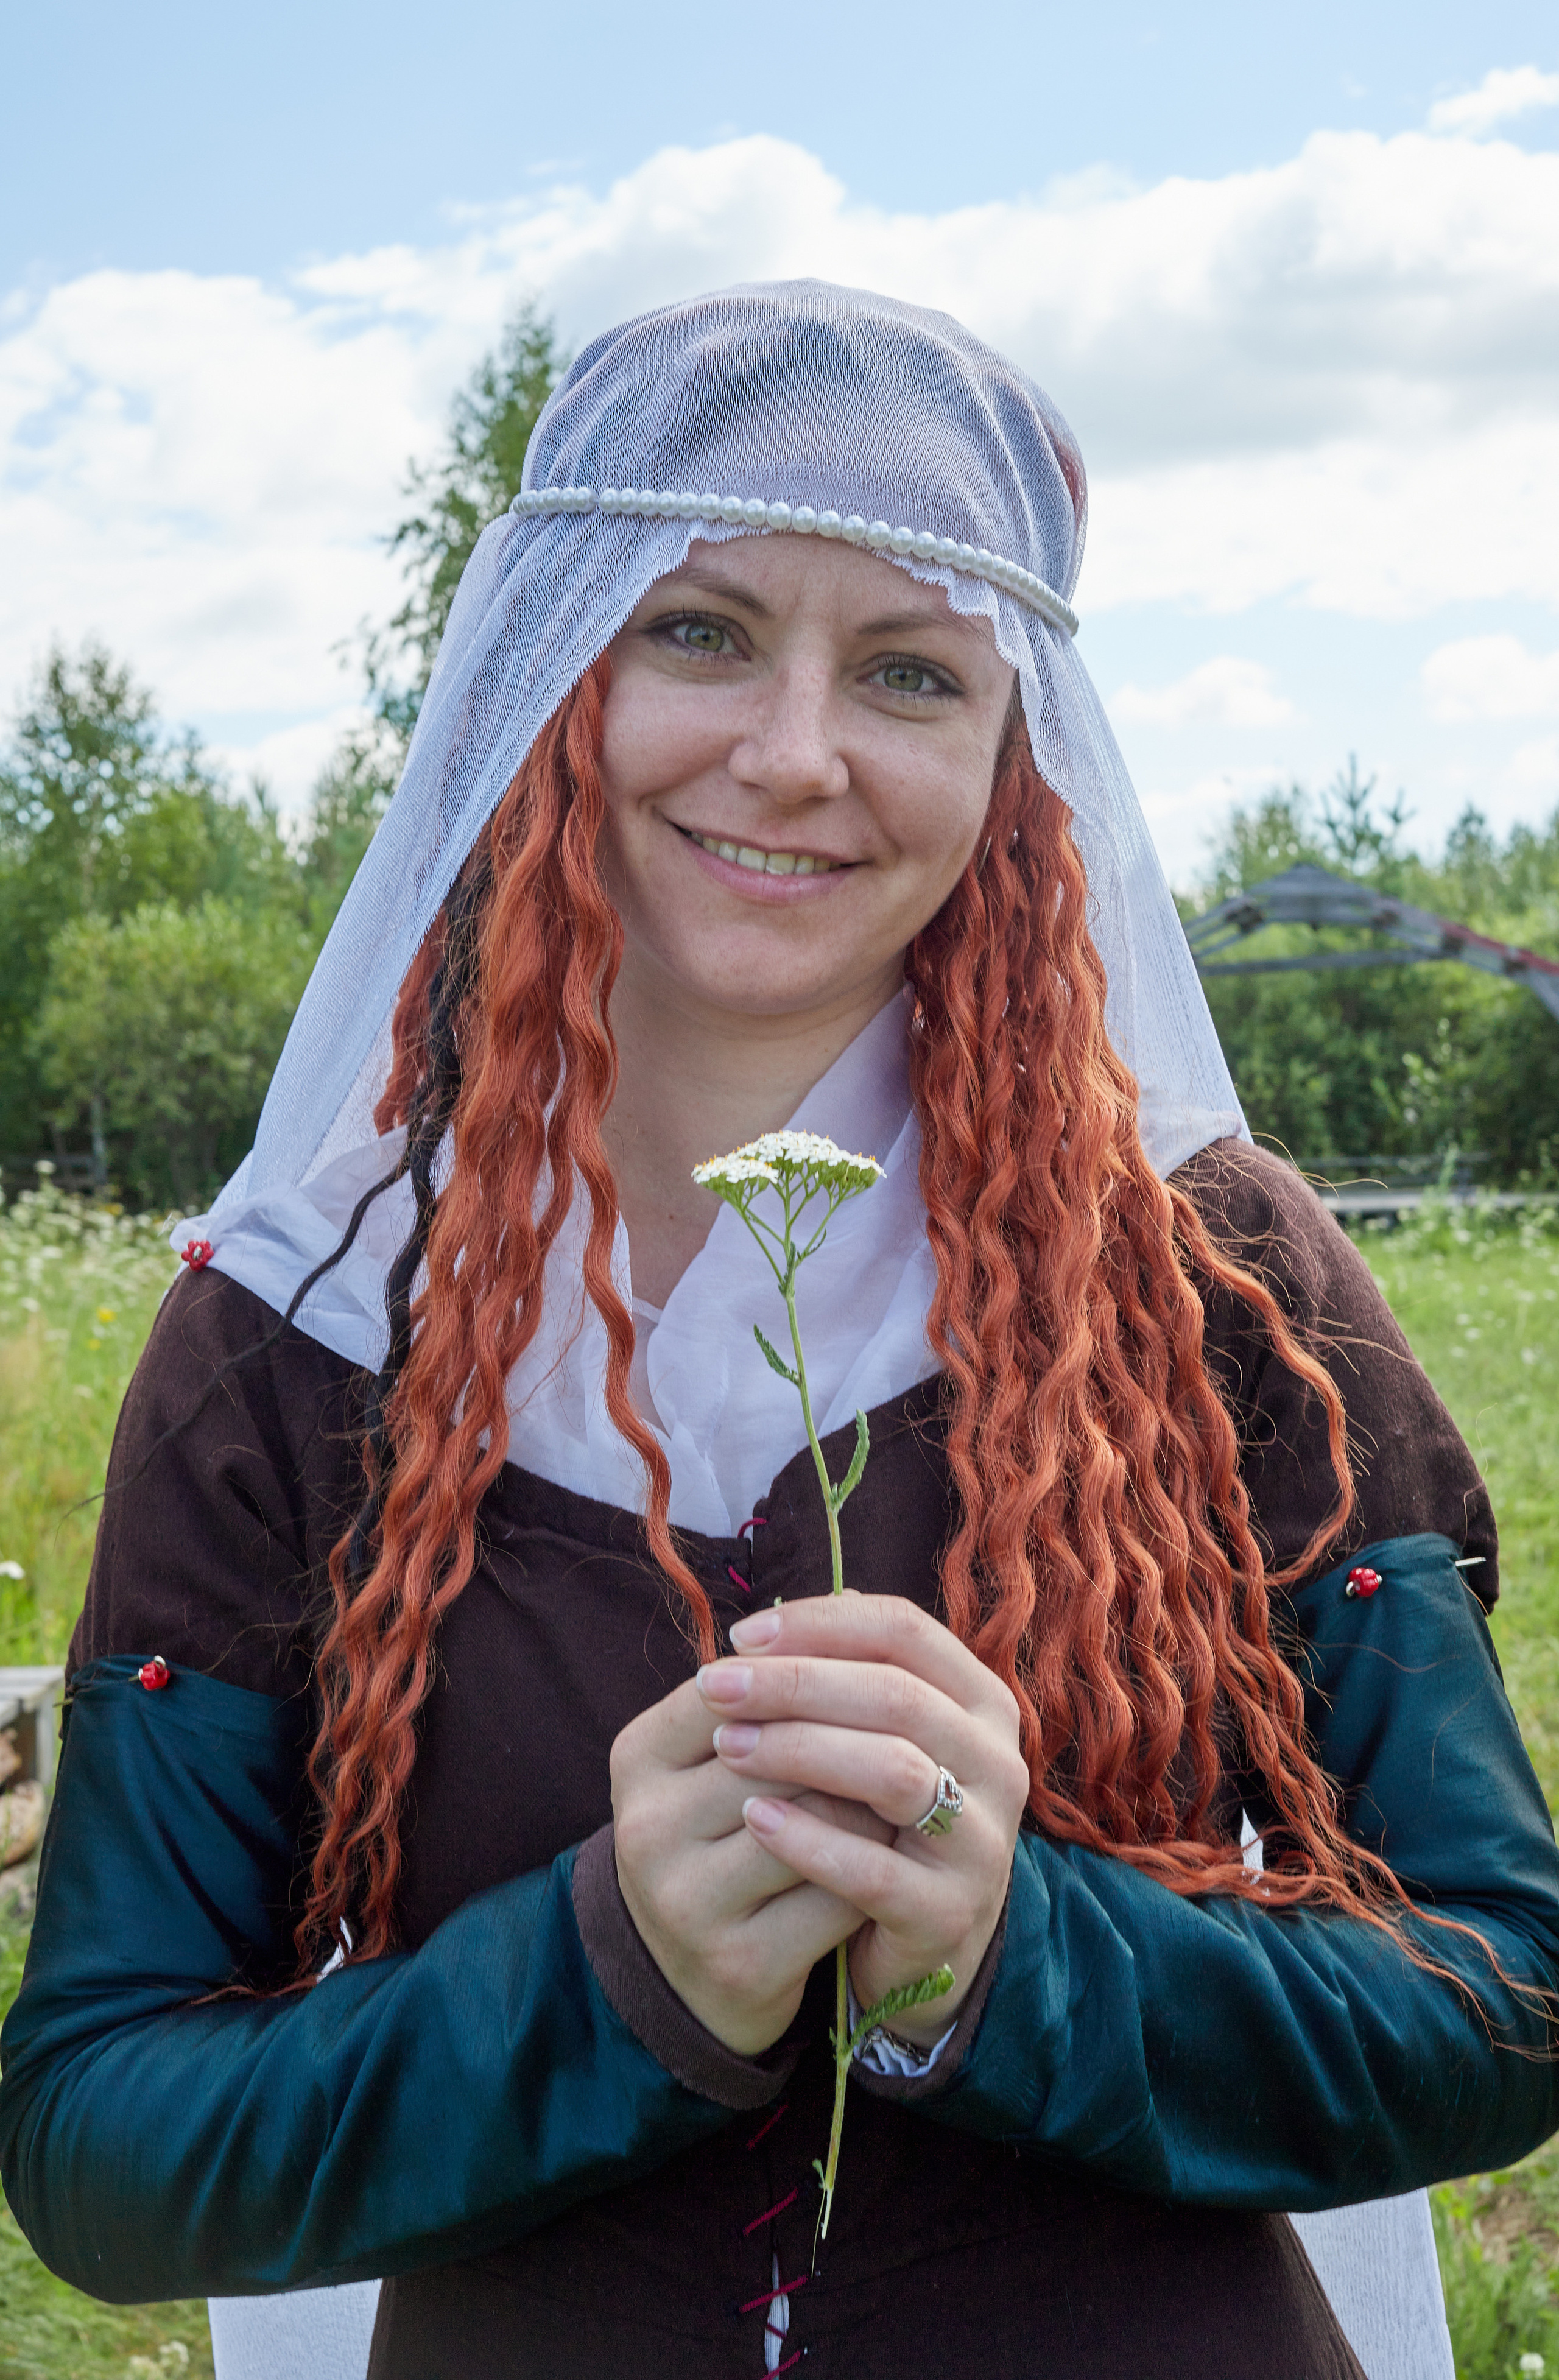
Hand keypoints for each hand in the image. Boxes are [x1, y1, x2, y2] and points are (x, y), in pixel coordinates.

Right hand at [610, 1676, 893, 2054]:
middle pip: (783, 1750)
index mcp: (638, 1756)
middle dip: (855, 1739)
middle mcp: (647, 1826)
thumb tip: (857, 1598)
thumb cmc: (721, 1835)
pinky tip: (894, 1858)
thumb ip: (770, 1689)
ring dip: (875, 1802)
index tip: (864, 1678)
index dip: (812, 1679)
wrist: (690, 1975)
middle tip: (914, 1730)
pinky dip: (875, 1868)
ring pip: (818, 1820)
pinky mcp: (739, 1963)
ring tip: (910, 1790)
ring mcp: (686, 1901)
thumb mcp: (715, 1758)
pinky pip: (836, 1896)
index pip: (739, 1685)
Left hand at [700, 1593, 1029, 2046]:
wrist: (918, 1939)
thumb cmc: (880, 1817)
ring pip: (893, 1771)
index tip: (739, 1638)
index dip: (817, 1623)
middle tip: (715, 1685)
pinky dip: (811, 1840)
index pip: (902, 1629)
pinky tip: (756, 1822)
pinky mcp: (951, 1911)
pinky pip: (875, 1869)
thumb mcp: (871, 1739)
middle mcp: (997, 1761)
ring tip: (727, 1747)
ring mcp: (982, 1840)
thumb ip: (837, 1681)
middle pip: (895, 1694)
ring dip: (799, 1750)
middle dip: (793, 1683)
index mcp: (980, 1701)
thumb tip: (759, 1634)